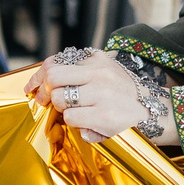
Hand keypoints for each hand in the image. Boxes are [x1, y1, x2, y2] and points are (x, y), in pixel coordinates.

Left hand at [24, 49, 171, 144]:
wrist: (152, 110)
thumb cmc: (122, 92)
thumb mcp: (105, 70)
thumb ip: (80, 69)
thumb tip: (45, 76)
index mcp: (96, 61)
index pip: (55, 62)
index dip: (37, 76)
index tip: (32, 87)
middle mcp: (98, 74)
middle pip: (53, 77)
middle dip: (44, 92)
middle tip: (45, 101)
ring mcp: (101, 95)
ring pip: (59, 100)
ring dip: (61, 109)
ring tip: (74, 111)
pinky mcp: (103, 116)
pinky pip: (71, 119)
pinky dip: (73, 123)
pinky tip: (84, 122)